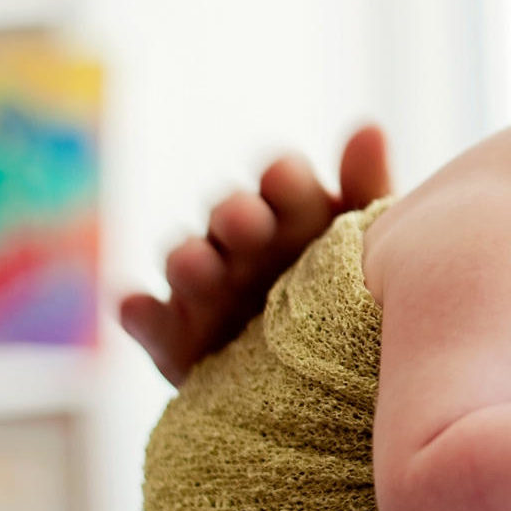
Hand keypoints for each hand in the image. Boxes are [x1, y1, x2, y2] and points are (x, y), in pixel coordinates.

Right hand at [119, 124, 392, 385]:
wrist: (333, 383)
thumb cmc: (356, 294)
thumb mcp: (372, 244)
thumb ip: (368, 190)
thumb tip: (368, 127)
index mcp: (295, 211)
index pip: (284, 181)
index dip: (283, 180)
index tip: (285, 180)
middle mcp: (242, 241)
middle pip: (229, 214)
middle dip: (234, 215)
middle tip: (247, 223)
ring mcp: (205, 287)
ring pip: (185, 260)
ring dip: (187, 259)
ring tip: (199, 266)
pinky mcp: (175, 337)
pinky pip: (149, 321)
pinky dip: (140, 314)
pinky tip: (138, 310)